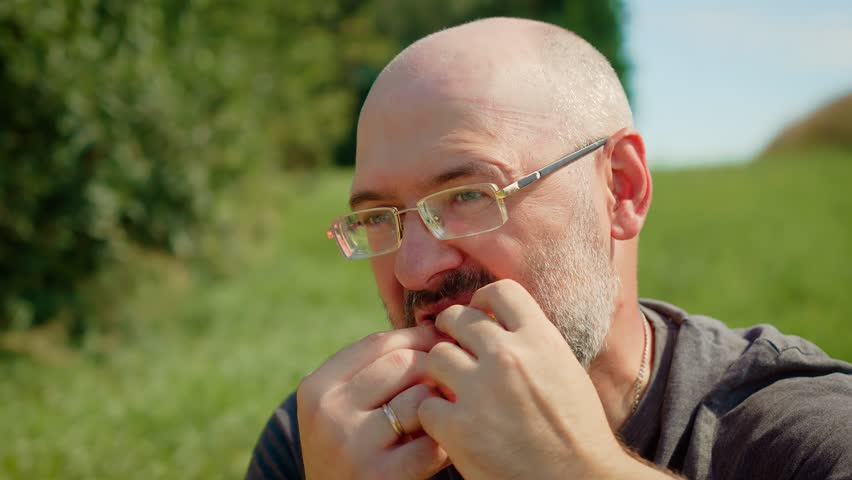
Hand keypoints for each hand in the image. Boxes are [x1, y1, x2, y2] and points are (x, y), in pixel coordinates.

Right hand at [297, 326, 449, 478]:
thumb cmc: (351, 449)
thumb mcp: (342, 406)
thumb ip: (374, 371)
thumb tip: (438, 329)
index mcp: (316, 387)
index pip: (379, 343)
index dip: (419, 337)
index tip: (442, 342)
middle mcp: (329, 413)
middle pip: (404, 363)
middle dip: (435, 368)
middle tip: (451, 379)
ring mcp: (352, 446)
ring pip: (420, 399)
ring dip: (440, 405)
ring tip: (443, 413)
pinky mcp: (380, 477)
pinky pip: (432, 442)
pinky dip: (444, 441)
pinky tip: (442, 446)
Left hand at [418, 279, 628, 478]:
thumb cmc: (576, 429)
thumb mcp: (564, 368)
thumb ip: (532, 342)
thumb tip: (499, 322)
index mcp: (539, 339)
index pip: (499, 292)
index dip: (482, 300)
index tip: (478, 314)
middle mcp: (508, 356)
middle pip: (458, 318)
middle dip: (452, 331)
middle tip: (454, 349)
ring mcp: (480, 391)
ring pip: (436, 357)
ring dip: (440, 372)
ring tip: (451, 389)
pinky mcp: (459, 428)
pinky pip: (426, 403)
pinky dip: (433, 414)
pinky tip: (448, 424)